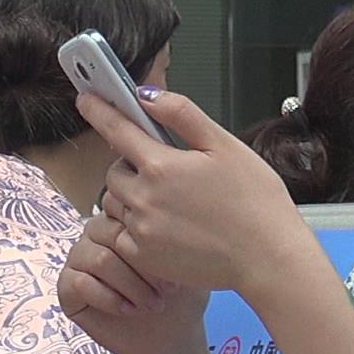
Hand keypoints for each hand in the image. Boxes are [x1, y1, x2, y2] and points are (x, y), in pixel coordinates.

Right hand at [57, 218, 205, 353]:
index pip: (120, 206)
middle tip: (167, 290)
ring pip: (99, 259)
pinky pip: (80, 283)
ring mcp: (78, 259)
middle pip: (110, 232)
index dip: (146, 236)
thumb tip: (160, 216)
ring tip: (151, 304)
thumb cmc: (180, 298)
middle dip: (143, 265)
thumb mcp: (185, 262)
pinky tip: (129, 310)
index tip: (173, 264)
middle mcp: (95, 235)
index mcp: (121, 220)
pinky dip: (110, 299)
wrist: (170, 338)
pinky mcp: (67, 288)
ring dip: (131, 285)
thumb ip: (171, 233)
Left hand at [76, 87, 333, 301]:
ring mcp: (140, 231)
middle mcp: (144, 199)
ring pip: (117, 203)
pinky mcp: (143, 258)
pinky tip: (168, 228)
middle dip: (131, 165)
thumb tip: (147, 95)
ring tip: (170, 203)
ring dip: (131, 196)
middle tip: (164, 170)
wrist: (268, 259)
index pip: (117, 130)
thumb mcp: (224, 146)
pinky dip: (135, 227)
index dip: (99, 110)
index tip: (86, 98)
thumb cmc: (255, 202)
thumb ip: (182, 115)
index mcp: (162, 166)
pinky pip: (121, 234)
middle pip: (115, 171)